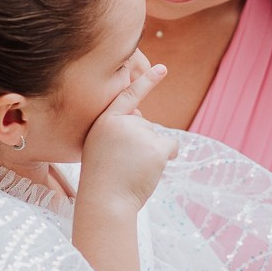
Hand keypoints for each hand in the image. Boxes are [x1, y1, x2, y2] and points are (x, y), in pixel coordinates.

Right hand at [79, 62, 173, 208]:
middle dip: (141, 144)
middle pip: (145, 125)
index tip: (162, 68)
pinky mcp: (156, 148)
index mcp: (105, 120)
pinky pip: (171, 146)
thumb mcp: (100, 147)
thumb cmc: (102, 180)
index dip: (146, 81)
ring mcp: (140, 134)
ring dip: (151, 154)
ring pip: (157, 138)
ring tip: (132, 170)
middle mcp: (123, 122)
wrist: (105, 201)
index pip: (128, 96)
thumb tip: (145, 119)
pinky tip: (152, 169)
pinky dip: (168, 156)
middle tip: (124, 164)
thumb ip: (118, 130)